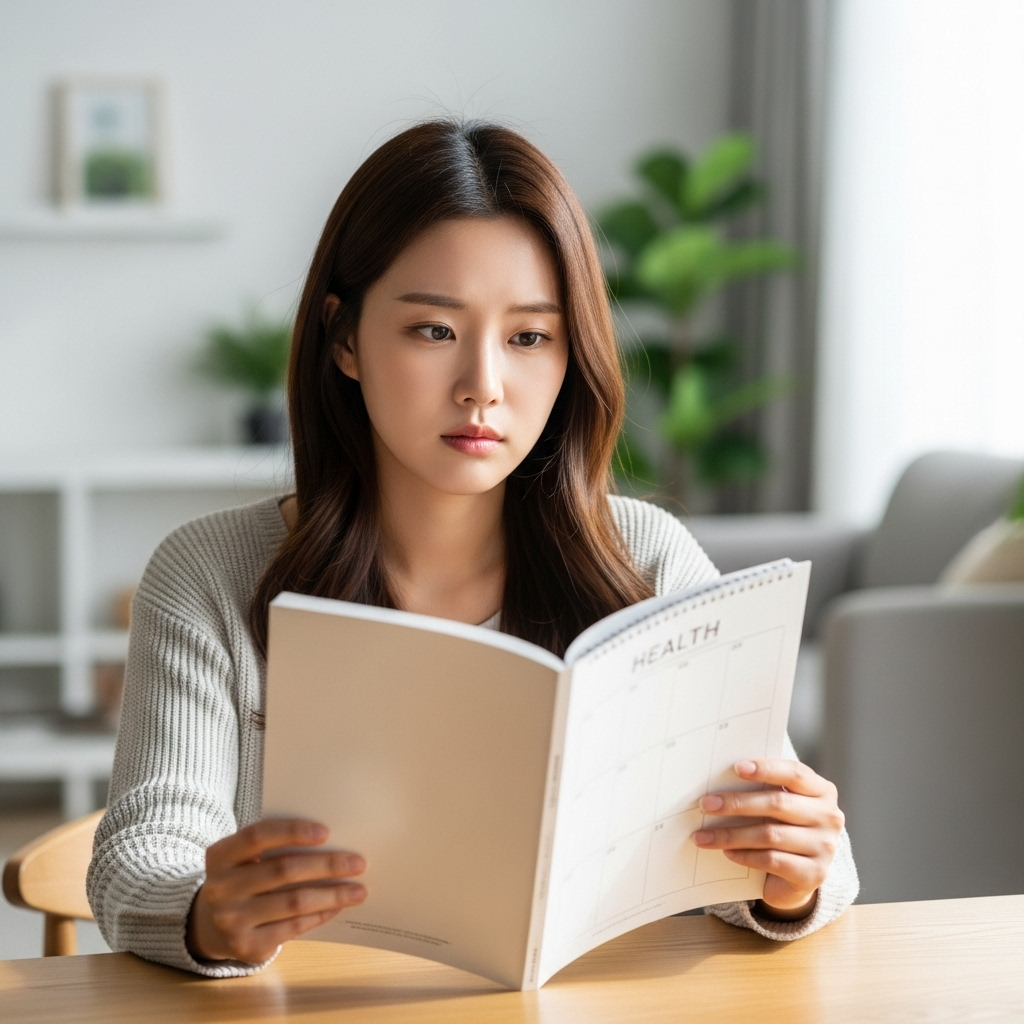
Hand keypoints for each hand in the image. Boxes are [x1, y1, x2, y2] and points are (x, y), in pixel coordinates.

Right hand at [186, 818, 366, 963]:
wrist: (211, 924)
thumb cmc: (243, 878)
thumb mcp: (245, 858)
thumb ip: (274, 847)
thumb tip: (331, 843)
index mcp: (220, 855)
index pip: (258, 836)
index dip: (293, 831)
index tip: (326, 832)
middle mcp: (220, 888)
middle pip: (283, 870)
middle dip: (326, 865)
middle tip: (358, 862)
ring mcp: (231, 920)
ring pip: (293, 902)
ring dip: (332, 895)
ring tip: (358, 890)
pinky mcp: (246, 946)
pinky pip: (292, 927)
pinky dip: (319, 915)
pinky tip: (337, 907)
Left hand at [694, 759, 843, 920]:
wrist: (801, 875)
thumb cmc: (784, 827)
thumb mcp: (781, 805)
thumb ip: (763, 790)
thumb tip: (719, 781)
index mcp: (822, 791)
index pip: (795, 773)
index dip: (766, 769)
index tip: (737, 768)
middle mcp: (829, 817)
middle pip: (777, 803)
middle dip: (737, 803)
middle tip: (706, 804)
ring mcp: (825, 847)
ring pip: (770, 834)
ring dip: (731, 834)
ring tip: (704, 835)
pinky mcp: (814, 874)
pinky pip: (772, 860)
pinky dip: (745, 855)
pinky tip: (727, 853)